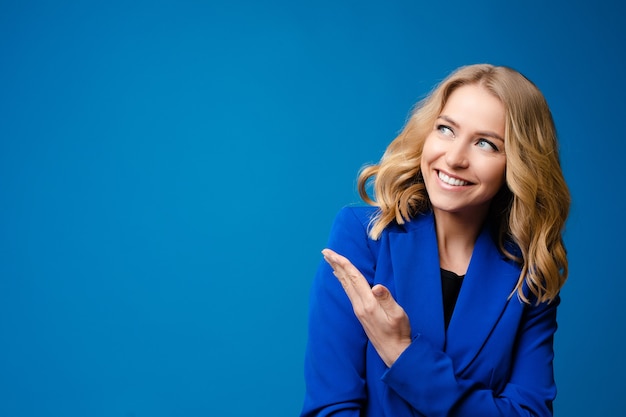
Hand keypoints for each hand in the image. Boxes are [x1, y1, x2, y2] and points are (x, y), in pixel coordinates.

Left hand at [322, 248, 411, 366]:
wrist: (394, 352)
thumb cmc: (399, 332)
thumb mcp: (398, 315)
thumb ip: (387, 300)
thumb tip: (376, 286)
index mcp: (368, 304)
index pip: (354, 278)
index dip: (344, 264)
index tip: (332, 253)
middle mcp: (360, 306)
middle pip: (346, 280)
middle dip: (335, 264)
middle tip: (325, 252)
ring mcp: (358, 310)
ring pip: (346, 285)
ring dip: (337, 272)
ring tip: (330, 261)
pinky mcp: (360, 313)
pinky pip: (349, 292)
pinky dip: (343, 281)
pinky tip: (341, 278)